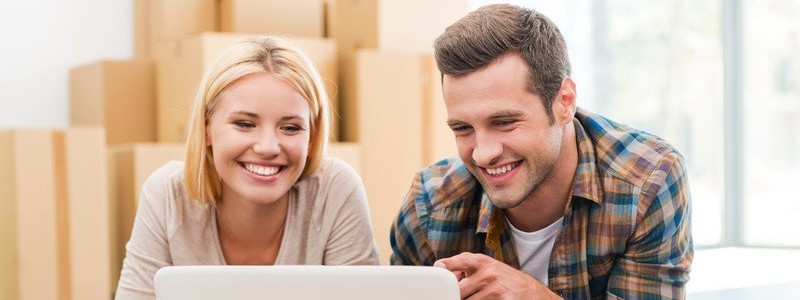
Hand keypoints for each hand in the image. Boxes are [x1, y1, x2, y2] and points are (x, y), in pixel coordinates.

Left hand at [433, 252, 560, 299]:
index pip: (455, 263)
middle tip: (461, 294)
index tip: (439, 272)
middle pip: (458, 290)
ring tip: (479, 297)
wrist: (531, 292)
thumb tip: (443, 269)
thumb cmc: (505, 278)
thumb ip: (467, 266)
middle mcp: (487, 274)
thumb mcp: (488, 266)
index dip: (444, 269)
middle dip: (457, 295)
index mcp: (481, 262)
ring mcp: (494, 290)